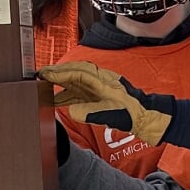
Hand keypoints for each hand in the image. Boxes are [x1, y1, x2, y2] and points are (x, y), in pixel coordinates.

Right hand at [39, 61, 172, 145]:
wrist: (149, 117)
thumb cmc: (134, 114)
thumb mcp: (112, 115)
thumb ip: (91, 112)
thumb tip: (72, 111)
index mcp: (104, 81)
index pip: (78, 74)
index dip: (60, 73)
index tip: (45, 74)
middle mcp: (101, 81)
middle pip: (75, 72)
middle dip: (57, 73)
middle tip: (40, 75)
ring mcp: (101, 87)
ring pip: (77, 82)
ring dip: (61, 84)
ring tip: (45, 89)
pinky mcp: (102, 95)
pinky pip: (81, 92)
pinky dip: (68, 95)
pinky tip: (59, 101)